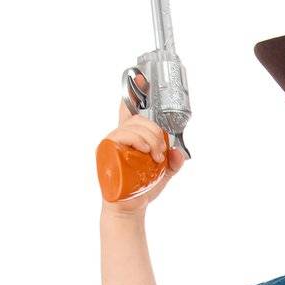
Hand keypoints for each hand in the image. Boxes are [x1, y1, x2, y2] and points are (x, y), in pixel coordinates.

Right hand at [100, 97, 186, 217]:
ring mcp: (111, 142)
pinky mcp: (106, 150)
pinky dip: (135, 141)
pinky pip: (120, 136)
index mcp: (132, 136)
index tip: (142, 76)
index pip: (131, 109)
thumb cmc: (142, 187)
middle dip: (155, 132)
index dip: (136, 91)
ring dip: (149, 139)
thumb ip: (174, 160)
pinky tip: (144, 151)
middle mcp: (120, 135)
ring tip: (154, 156)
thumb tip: (178, 151)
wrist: (130, 208)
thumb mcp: (165, 173)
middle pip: (138, 118)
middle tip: (161, 152)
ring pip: (132, 126)